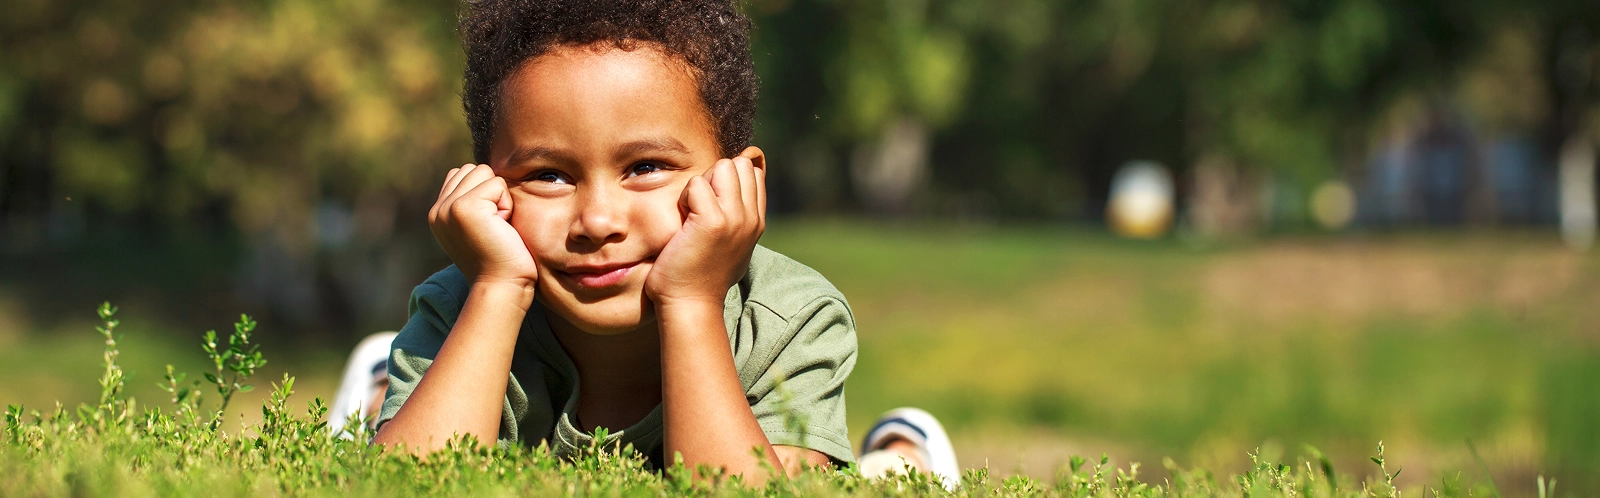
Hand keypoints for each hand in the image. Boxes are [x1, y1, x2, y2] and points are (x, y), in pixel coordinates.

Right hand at [428, 164, 538, 296]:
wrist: (501, 286)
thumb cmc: (501, 259)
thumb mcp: (479, 227)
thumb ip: (473, 201)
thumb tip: (485, 174)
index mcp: (438, 214)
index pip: (463, 174)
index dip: (486, 194)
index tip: (489, 226)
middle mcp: (438, 209)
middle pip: (475, 169)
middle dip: (493, 194)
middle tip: (494, 227)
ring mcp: (448, 207)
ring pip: (485, 173)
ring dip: (500, 198)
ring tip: (497, 227)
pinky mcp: (464, 207)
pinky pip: (497, 184)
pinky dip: (507, 205)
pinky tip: (501, 228)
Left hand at [645, 147, 766, 306]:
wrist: (691, 304)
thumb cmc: (701, 274)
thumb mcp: (732, 243)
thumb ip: (739, 215)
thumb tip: (741, 182)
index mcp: (756, 222)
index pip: (752, 172)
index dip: (726, 179)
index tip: (711, 204)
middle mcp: (751, 218)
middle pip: (737, 164)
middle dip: (714, 177)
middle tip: (699, 208)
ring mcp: (735, 219)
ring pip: (721, 168)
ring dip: (700, 185)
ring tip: (692, 213)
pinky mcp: (713, 221)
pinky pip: (697, 184)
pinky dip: (684, 198)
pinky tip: (683, 222)